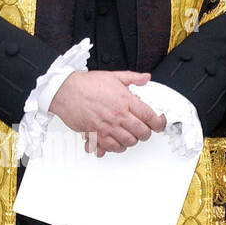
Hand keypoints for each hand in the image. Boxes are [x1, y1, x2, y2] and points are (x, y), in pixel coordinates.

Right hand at [49, 70, 165, 155]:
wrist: (66, 91)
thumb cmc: (86, 84)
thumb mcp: (114, 76)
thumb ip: (133, 78)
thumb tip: (145, 78)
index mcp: (125, 101)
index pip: (150, 117)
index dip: (159, 122)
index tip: (159, 123)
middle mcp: (118, 116)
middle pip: (142, 132)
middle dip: (147, 133)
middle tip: (146, 129)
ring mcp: (107, 128)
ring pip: (129, 142)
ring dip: (133, 140)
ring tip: (131, 135)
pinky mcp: (96, 136)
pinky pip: (112, 148)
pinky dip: (117, 147)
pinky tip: (118, 142)